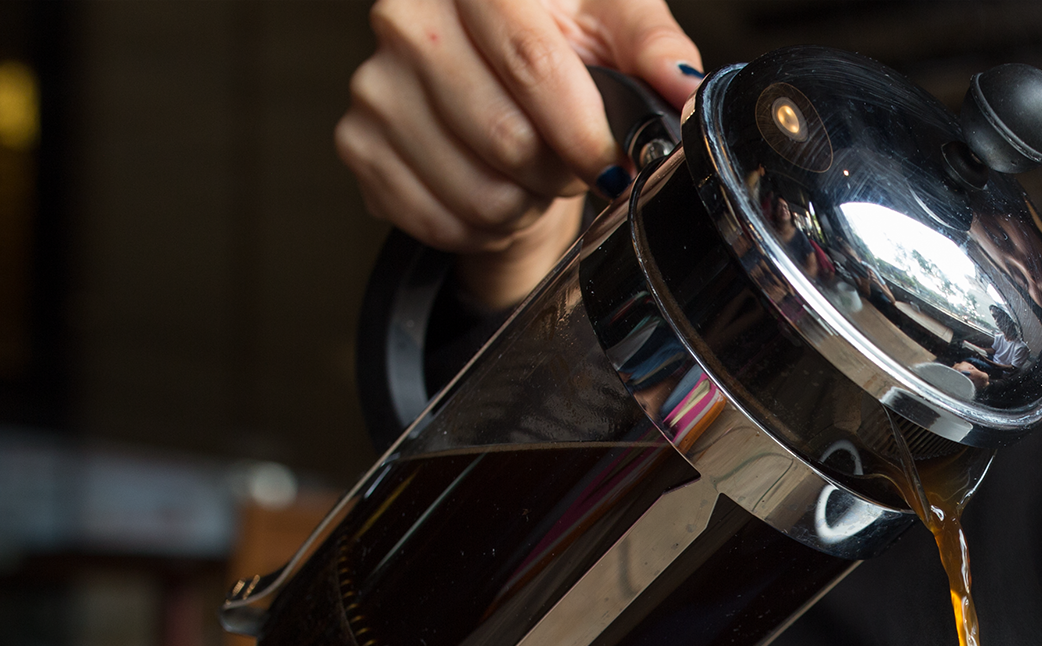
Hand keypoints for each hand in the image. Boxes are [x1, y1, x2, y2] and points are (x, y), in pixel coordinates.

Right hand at [334, 0, 701, 306]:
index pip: (530, 62)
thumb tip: (682, 84)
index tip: (615, 162)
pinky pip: (439, 221)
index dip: (583, 129)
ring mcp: (375, 84)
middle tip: (573, 163)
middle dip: (559, 170)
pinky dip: (483, 228)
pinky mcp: (359, 144)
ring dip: (524, 204)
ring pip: (475, 191)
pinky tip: (496, 194)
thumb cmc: (559, 48)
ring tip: (534, 176)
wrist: (494, 85)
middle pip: (504, 136)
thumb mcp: (612, 25)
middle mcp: (408, 19)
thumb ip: (651, 47)